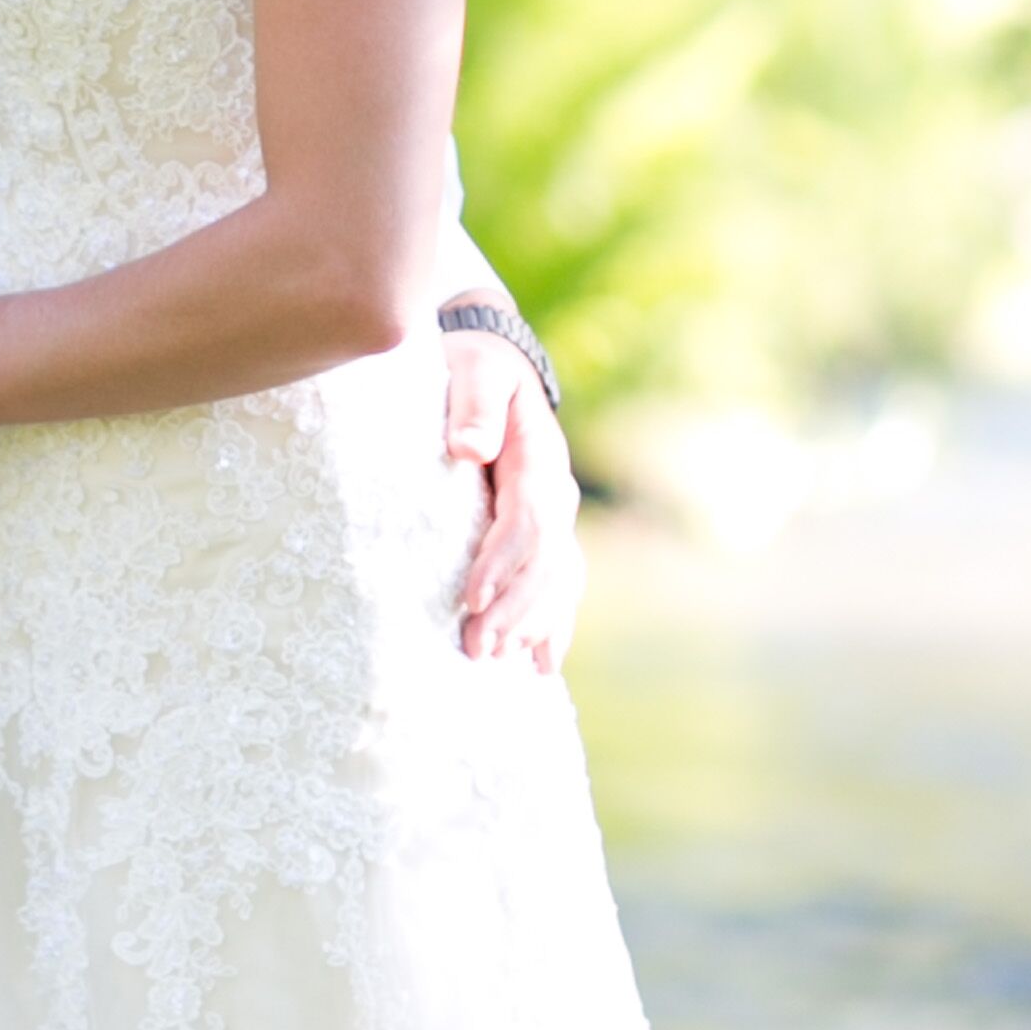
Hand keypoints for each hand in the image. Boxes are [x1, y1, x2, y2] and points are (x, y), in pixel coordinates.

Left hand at [441, 331, 579, 671]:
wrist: (494, 364)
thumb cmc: (473, 367)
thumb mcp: (473, 369)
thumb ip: (473, 404)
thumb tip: (470, 448)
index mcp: (540, 457)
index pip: (529, 519)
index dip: (504, 561)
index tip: (472, 598)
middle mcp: (558, 494)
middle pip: (546, 562)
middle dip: (514, 609)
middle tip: (476, 647)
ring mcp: (557, 518)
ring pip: (557, 581)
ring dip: (531, 625)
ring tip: (497, 660)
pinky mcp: (546, 536)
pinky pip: (559, 587)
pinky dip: (552, 625)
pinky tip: (543, 665)